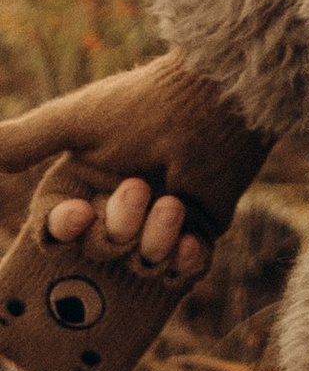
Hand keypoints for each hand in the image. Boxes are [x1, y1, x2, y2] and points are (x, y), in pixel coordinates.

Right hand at [0, 53, 262, 279]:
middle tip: (140, 189)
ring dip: (155, 241)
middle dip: (117, 228)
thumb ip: (27, 139)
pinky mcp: (197, 231)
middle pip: (99, 250)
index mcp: (80, 187)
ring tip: (174, 204)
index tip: (78, 213)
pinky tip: (193, 242)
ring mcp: (157, 222)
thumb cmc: (147, 104)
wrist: (219, 100)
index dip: (63, 231)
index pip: (56, 231)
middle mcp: (115, 209)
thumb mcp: (76, 121)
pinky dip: (187, 261)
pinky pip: (184, 269)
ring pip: (141, 262)